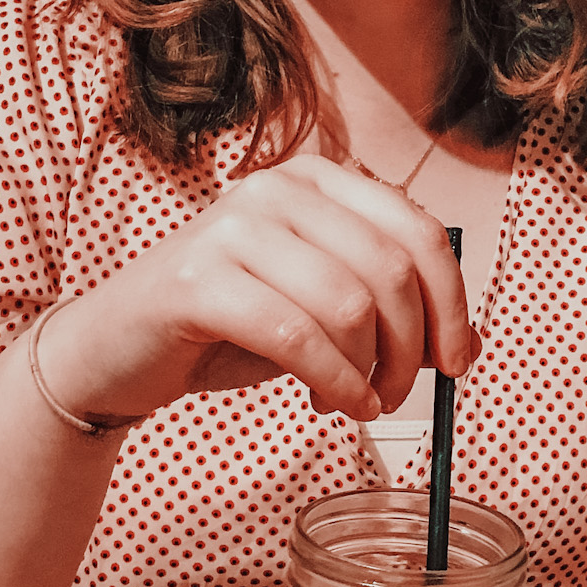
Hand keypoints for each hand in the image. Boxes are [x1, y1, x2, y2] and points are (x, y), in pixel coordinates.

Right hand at [33, 153, 474, 424]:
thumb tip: (470, 344)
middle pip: (391, 270)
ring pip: (350, 305)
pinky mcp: (197, 280)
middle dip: (411, 348)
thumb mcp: (320, 311)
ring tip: (357, 404)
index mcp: (317, 180)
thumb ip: (389, 313)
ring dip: (369, 372)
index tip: (458, 363)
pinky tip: (334, 406)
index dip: (452, 303)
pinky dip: (335, 383)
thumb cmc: (227, 326)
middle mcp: (278, 188)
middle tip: (399, 395)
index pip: (418, 231)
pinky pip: (297, 337)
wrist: (116, 348)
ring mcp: (233, 227)